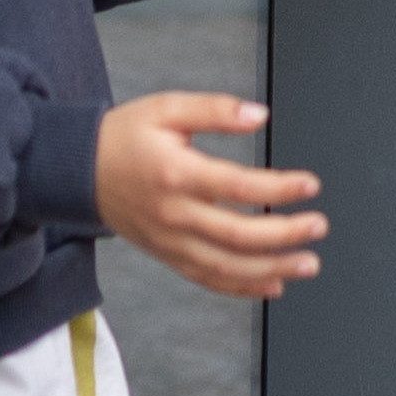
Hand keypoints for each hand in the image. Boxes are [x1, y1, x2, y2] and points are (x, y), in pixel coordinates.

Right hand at [95, 93, 324, 299]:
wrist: (77, 171)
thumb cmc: (124, 137)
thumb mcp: (167, 108)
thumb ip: (215, 110)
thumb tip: (260, 115)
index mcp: (176, 174)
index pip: (237, 188)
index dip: (278, 189)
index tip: (310, 185)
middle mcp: (173, 214)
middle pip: (237, 235)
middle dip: (285, 235)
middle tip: (318, 226)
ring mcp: (170, 241)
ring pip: (226, 266)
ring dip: (272, 269)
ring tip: (308, 264)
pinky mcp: (167, 256)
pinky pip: (207, 278)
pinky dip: (241, 287)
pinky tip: (273, 285)